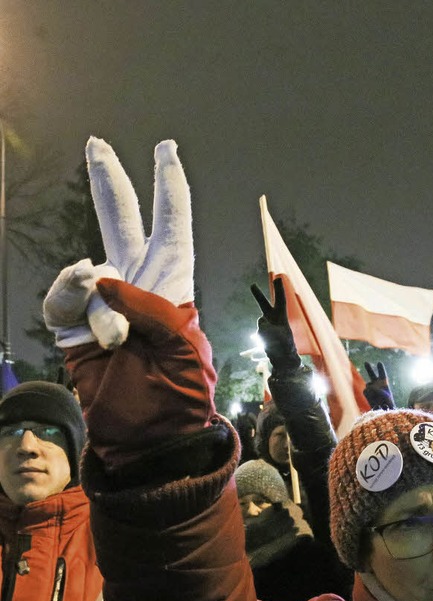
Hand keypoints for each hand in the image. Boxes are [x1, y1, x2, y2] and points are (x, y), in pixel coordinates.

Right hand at [44, 137, 216, 469]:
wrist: (148, 438)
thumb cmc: (180, 397)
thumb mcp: (183, 348)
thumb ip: (147, 304)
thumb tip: (96, 277)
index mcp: (174, 288)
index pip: (172, 229)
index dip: (169, 189)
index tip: (166, 151)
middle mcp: (137, 289)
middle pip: (123, 224)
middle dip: (112, 185)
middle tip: (99, 145)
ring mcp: (102, 305)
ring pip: (86, 272)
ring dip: (99, 307)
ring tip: (119, 344)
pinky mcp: (72, 325)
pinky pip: (62, 299)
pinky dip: (74, 312)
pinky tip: (94, 336)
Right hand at [250, 277, 300, 370]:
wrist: (283, 360)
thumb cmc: (285, 347)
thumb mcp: (278, 336)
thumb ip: (268, 327)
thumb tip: (261, 323)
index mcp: (282, 317)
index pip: (280, 300)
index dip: (279, 289)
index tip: (278, 278)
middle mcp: (274, 319)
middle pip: (264, 305)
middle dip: (258, 295)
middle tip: (252, 285)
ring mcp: (268, 326)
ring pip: (260, 323)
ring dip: (264, 332)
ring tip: (272, 341)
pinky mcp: (263, 333)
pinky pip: (259, 332)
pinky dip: (263, 338)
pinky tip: (269, 344)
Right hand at [362, 361, 394, 409]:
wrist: (384, 411)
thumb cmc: (388, 403)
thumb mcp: (384, 394)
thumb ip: (375, 389)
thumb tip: (367, 388)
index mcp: (384, 383)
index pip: (382, 374)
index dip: (380, 368)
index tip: (379, 363)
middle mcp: (377, 385)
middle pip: (372, 375)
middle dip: (368, 368)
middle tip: (366, 362)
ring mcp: (371, 389)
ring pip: (368, 384)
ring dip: (371, 389)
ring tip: (376, 396)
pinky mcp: (367, 394)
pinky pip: (365, 390)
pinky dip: (368, 394)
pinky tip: (372, 398)